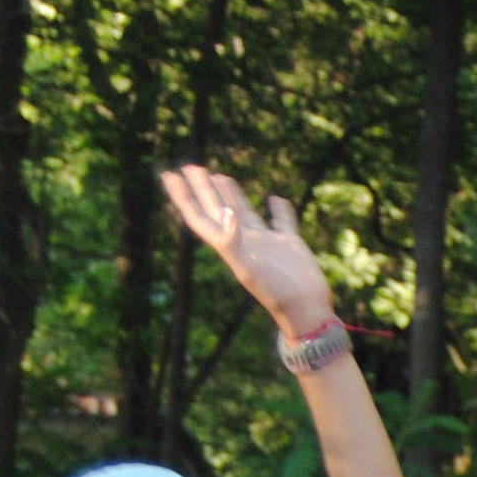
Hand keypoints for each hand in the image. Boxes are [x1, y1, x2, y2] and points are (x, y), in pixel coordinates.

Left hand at [161, 166, 336, 334]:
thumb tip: (228, 213)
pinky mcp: (289, 244)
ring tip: (218, 176)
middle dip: (202, 189)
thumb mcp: (247, 268)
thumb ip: (233, 241)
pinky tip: (276, 198)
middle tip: (190, 166)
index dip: (183, 196)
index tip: (170, 175)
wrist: (306, 310)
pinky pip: (282, 222)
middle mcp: (244, 242)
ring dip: (231, 195)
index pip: (199, 216)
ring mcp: (266, 243)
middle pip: (217, 209)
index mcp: (228, 246)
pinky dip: (279, 210)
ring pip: (244, 212)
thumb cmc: (275, 293)